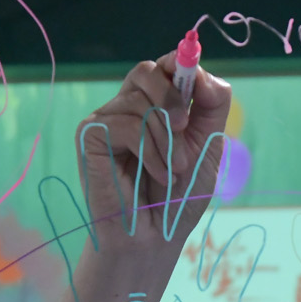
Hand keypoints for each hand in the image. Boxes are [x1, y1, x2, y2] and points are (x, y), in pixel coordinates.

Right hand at [79, 53, 231, 259]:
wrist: (155, 236)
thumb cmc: (180, 196)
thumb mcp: (208, 145)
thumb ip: (211, 105)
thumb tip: (202, 72)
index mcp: (155, 105)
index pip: (163, 66)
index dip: (180, 65)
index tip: (196, 86)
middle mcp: (128, 107)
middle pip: (147, 70)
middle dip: (172, 96)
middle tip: (183, 126)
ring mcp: (106, 120)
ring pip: (139, 101)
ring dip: (166, 138)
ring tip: (173, 169)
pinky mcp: (89, 136)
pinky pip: (124, 124)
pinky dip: (148, 150)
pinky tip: (155, 174)